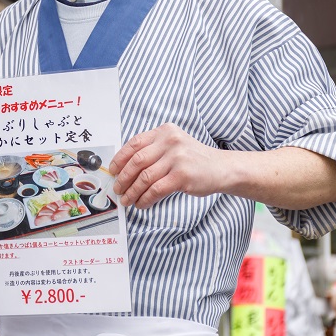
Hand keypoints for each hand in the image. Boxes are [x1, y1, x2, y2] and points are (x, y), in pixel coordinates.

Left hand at [108, 123, 225, 208]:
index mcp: (164, 131)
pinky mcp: (182, 176)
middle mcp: (170, 142)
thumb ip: (153, 149)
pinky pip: (156, 189)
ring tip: (127, 200)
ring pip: (144, 177)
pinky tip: (142, 203)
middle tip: (117, 188)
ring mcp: (177, 158)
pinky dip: (145, 198)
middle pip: (137, 161)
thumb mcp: (174, 145)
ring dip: (132, 191)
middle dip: (123, 177)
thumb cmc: (194, 158)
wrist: (222, 168)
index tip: (113, 170)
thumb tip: (124, 167)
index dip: (120, 158)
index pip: (134, 143)